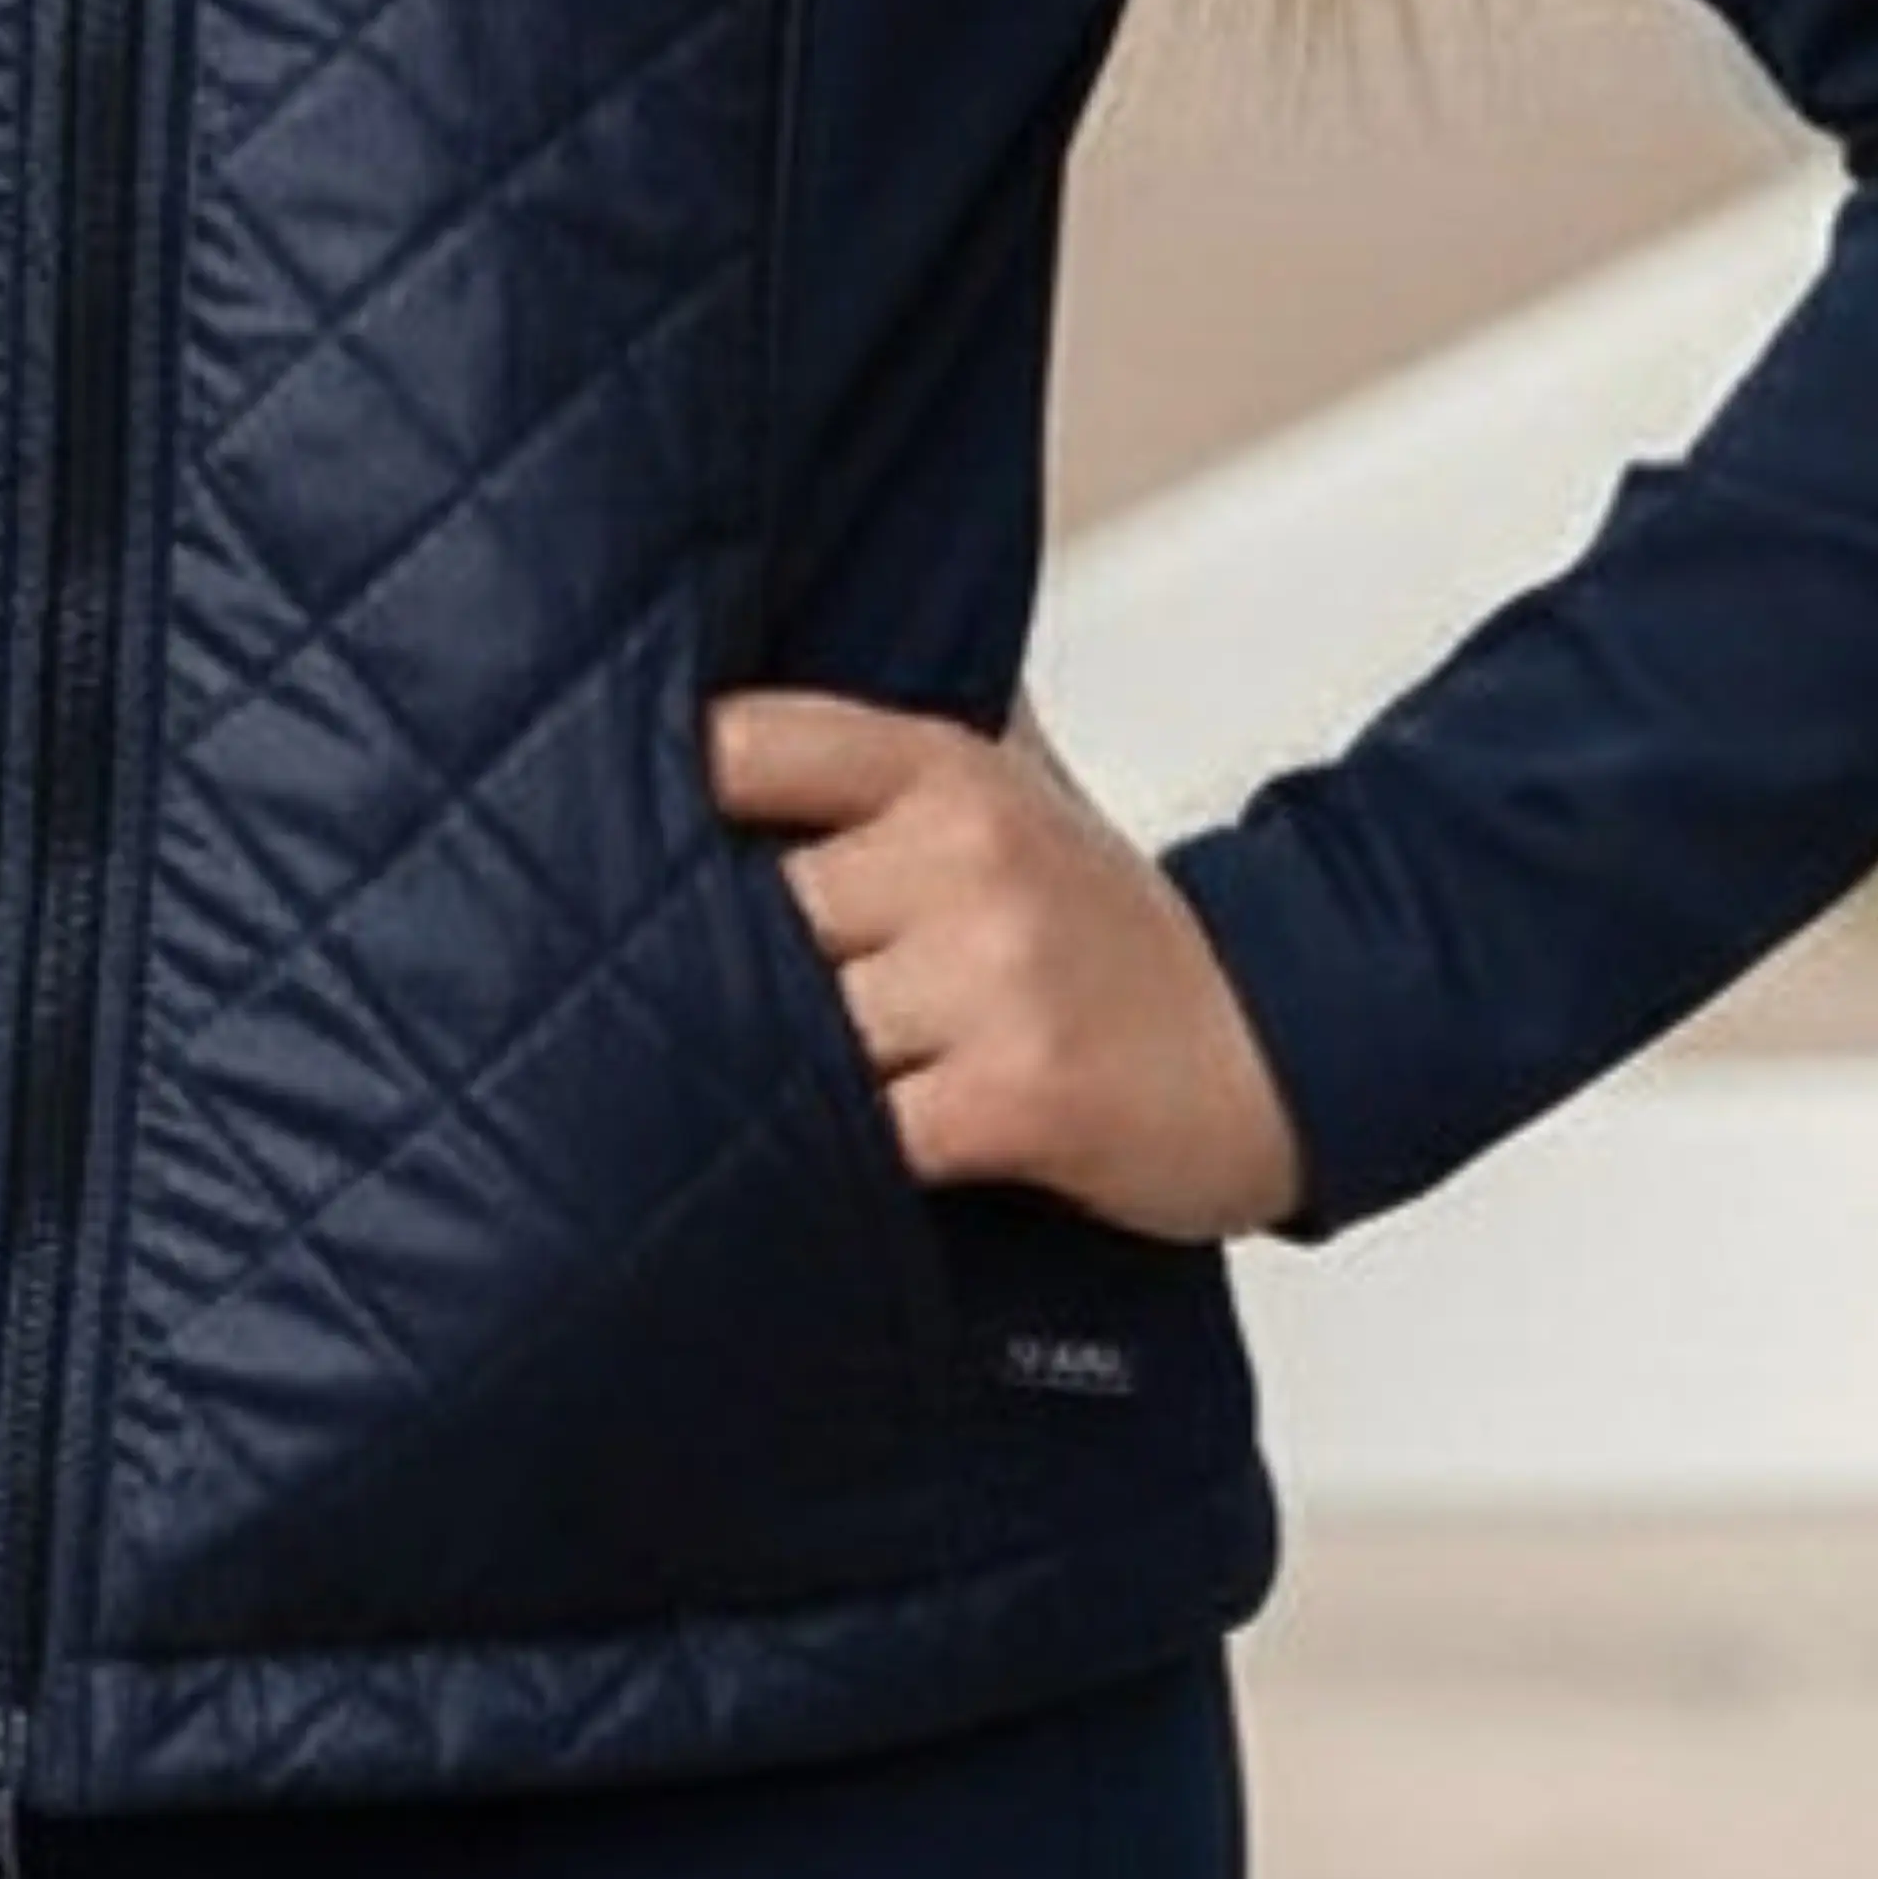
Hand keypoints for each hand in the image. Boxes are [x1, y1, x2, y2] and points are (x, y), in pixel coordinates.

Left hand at [705, 680, 1308, 1240]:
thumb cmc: (1106, 927)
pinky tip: (805, 1171)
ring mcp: (996, 975)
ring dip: (766, 1080)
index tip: (601, 850)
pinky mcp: (1018, 1096)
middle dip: (713, 975)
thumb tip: (708, 707)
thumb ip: (882, 753)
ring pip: (799, 1030)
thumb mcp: (1013, 790)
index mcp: (946, 766)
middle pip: (758, 911)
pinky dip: (823, 1165)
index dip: (664, 800)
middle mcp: (968, 853)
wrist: (1276, 1038)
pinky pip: (864, 1136)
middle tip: (659, 1016)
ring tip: (735, 1102)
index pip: (753, 743)